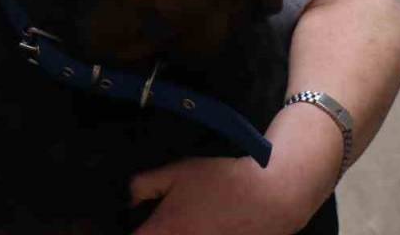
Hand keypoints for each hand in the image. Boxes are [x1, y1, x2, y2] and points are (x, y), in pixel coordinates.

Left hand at [129, 103, 341, 233]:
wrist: (273, 195)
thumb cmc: (224, 180)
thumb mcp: (178, 172)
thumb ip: (144, 184)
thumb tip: (126, 198)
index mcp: (166, 231)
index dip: (128, 231)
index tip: (127, 225)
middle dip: (154, 233)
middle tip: (157, 221)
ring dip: (180, 234)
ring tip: (187, 221)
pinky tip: (204, 226)